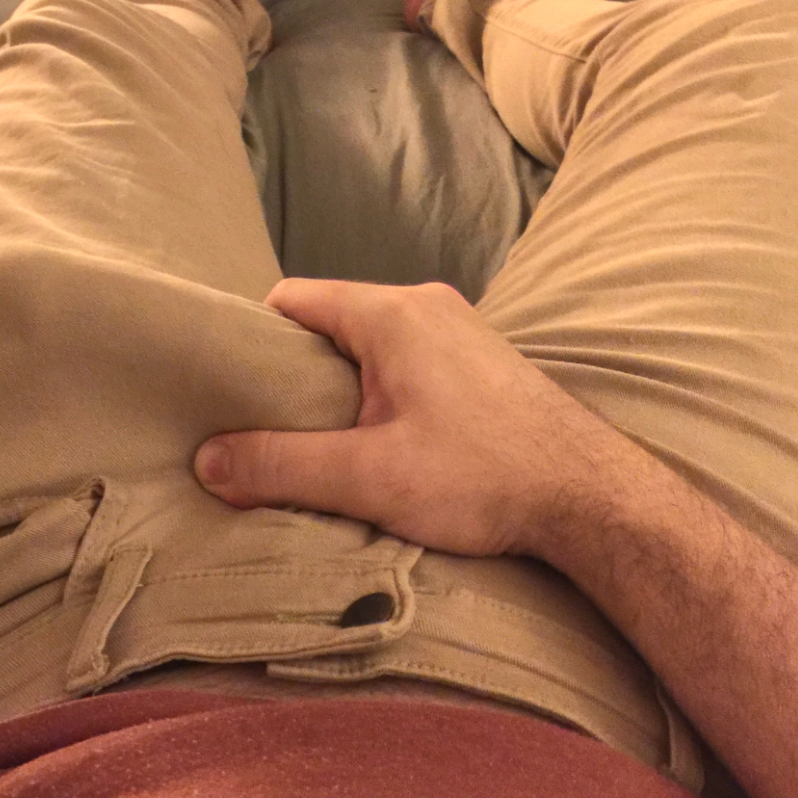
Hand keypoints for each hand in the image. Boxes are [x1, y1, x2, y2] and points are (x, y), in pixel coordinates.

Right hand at [193, 277, 620, 560]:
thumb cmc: (483, 477)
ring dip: (343, 389)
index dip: (254, 344)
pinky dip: (383, 392)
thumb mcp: (368, 477)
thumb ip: (279, 464)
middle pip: (329, 321)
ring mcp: (460, 327)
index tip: (234, 395)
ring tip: (326, 447)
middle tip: (271, 432)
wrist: (592, 497)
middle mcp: (425, 303)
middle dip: (297, 374)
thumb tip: (206, 461)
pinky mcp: (482, 359)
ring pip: (370, 343)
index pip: (291, 300)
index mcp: (390, 312)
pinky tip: (385, 444)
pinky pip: (408, 358)